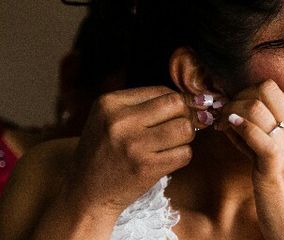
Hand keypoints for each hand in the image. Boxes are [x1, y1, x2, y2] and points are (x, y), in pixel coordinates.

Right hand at [61, 86, 217, 216]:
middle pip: (177, 104)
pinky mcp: (145, 168)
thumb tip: (197, 99)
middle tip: (180, 127)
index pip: (163, 91)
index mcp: (110, 103)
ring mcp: (133, 145)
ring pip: (185, 128)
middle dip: (186, 115)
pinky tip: (167, 159)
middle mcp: (120, 121)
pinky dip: (182, 156)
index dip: (178, 102)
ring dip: (186, 137)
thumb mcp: (111, 118)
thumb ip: (146, 104)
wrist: (85, 193)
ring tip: (172, 143)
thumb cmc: (105, 151)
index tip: (180, 113)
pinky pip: (184, 153)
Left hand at [217, 80, 283, 239]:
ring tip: (221, 126)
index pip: (273, 89)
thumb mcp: (282, 159)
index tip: (233, 110)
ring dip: (231, 111)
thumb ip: (263, 137)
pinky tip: (227, 131)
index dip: (247, 93)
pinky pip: (254, 132)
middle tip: (224, 116)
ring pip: (256, 105)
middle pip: (265, 88)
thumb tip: (235, 120)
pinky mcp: (275, 165)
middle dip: (238, 96)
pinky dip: (237, 126)